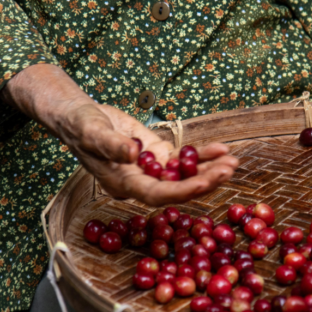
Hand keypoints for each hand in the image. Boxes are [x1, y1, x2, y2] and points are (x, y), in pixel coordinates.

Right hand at [4, 64, 237, 205]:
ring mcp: (151, 170)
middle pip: (177, 189)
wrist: (77, 116)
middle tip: (229, 169)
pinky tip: (221, 149)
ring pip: (185, 176)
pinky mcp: (157, 156)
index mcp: (122, 183)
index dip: (182, 192)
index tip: (205, 182)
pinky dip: (202, 155)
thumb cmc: (80, 125)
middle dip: (205, 181)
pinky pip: (184, 160)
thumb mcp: (93, 131)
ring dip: (209, 169)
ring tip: (233, 161)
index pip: (156, 194)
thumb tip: (134, 153)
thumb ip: (112, 144)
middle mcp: (140, 182)